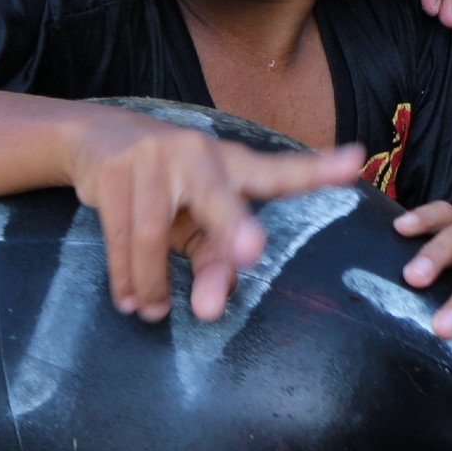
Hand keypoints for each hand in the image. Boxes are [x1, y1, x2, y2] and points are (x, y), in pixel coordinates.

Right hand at [68, 114, 363, 322]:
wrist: (94, 139)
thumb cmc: (163, 186)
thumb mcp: (194, 217)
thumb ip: (214, 258)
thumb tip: (208, 308)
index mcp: (229, 164)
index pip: (278, 172)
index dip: (317, 169)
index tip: (357, 163)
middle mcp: (198, 153)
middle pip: (219, 200)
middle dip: (232, 226)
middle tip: (250, 251)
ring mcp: (154, 157)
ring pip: (154, 236)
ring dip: (152, 283)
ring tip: (150, 311)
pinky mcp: (115, 169)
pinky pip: (121, 237)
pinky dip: (126, 278)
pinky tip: (129, 299)